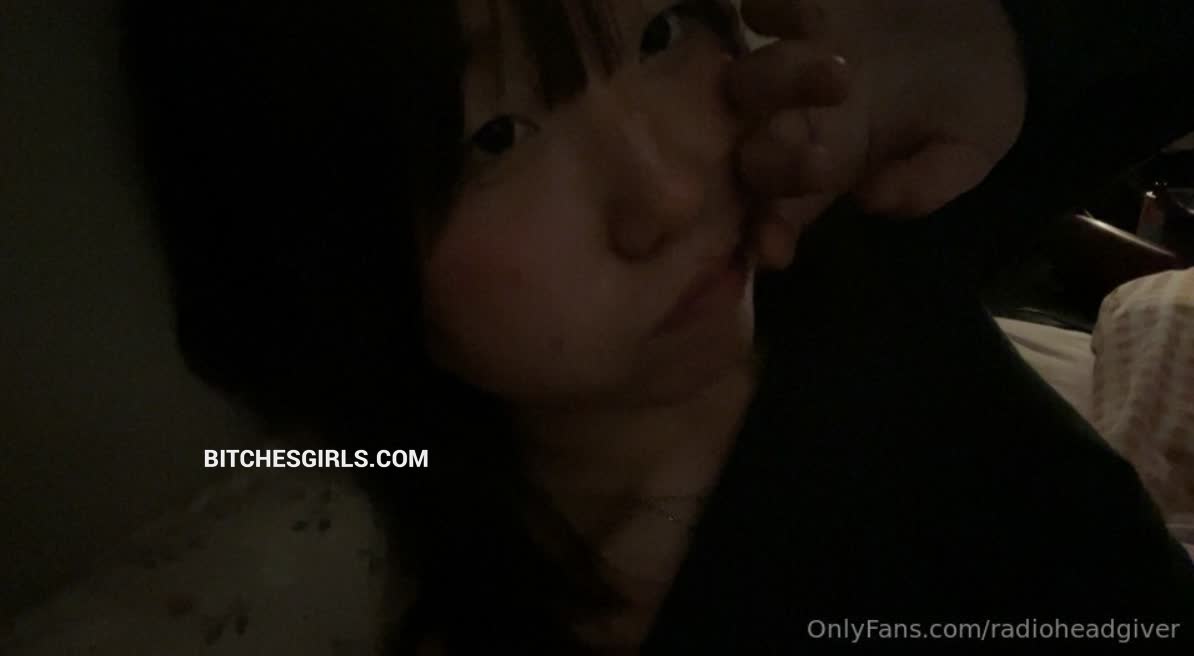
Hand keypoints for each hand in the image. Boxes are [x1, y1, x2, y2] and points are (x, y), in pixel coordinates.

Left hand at [728, 0, 1026, 271]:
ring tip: (843, 71)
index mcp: (831, 160)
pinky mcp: (795, 3)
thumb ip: (930, 182)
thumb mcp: (972, 146)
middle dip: (773, 159)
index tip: (777, 250)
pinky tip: (804, 16)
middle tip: (817, 156)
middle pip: (750, 149)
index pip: (786, 207)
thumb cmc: (972, 89)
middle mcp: (795, 115)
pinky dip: (774, 11)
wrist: (989, 12)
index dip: (774, 229)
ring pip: (748, 81)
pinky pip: (764, 6)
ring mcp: (788, 56)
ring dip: (782, 82)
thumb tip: (874, 200)